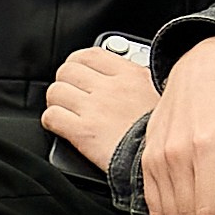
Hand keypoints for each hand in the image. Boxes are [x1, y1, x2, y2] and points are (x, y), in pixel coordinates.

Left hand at [42, 45, 160, 172]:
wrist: (157, 160)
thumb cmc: (163, 133)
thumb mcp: (162, 94)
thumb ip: (140, 81)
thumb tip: (128, 76)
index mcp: (130, 74)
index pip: (90, 54)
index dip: (78, 62)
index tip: (79, 72)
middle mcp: (109, 87)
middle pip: (67, 71)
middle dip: (65, 82)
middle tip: (71, 93)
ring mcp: (94, 108)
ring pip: (55, 91)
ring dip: (57, 101)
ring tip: (65, 109)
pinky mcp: (81, 132)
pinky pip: (51, 117)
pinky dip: (51, 121)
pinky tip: (61, 126)